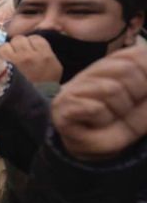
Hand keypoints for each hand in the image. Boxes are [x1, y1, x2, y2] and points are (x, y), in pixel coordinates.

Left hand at [0, 34, 61, 83]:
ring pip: (7, 44)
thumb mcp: (53, 68)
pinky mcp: (3, 65)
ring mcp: (16, 60)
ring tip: (9, 61)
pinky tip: (2, 65)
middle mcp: (32, 55)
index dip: (30, 43)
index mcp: (46, 56)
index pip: (35, 38)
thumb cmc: (43, 86)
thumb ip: (45, 53)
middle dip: (17, 46)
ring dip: (7, 51)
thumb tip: (33, 41)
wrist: (30, 105)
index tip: (28, 51)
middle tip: (17, 56)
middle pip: (19, 39)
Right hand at [51, 44, 146, 159]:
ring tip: (109, 117)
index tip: (143, 95)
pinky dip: (102, 120)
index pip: (138, 54)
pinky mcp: (63, 104)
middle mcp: (94, 70)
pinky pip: (95, 108)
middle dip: (134, 96)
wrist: (92, 149)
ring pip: (111, 89)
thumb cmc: (119, 123)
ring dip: (117, 111)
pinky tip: (95, 123)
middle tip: (124, 110)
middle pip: (126, 69)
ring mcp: (76, 85)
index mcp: (116, 65)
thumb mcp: (145, 105)